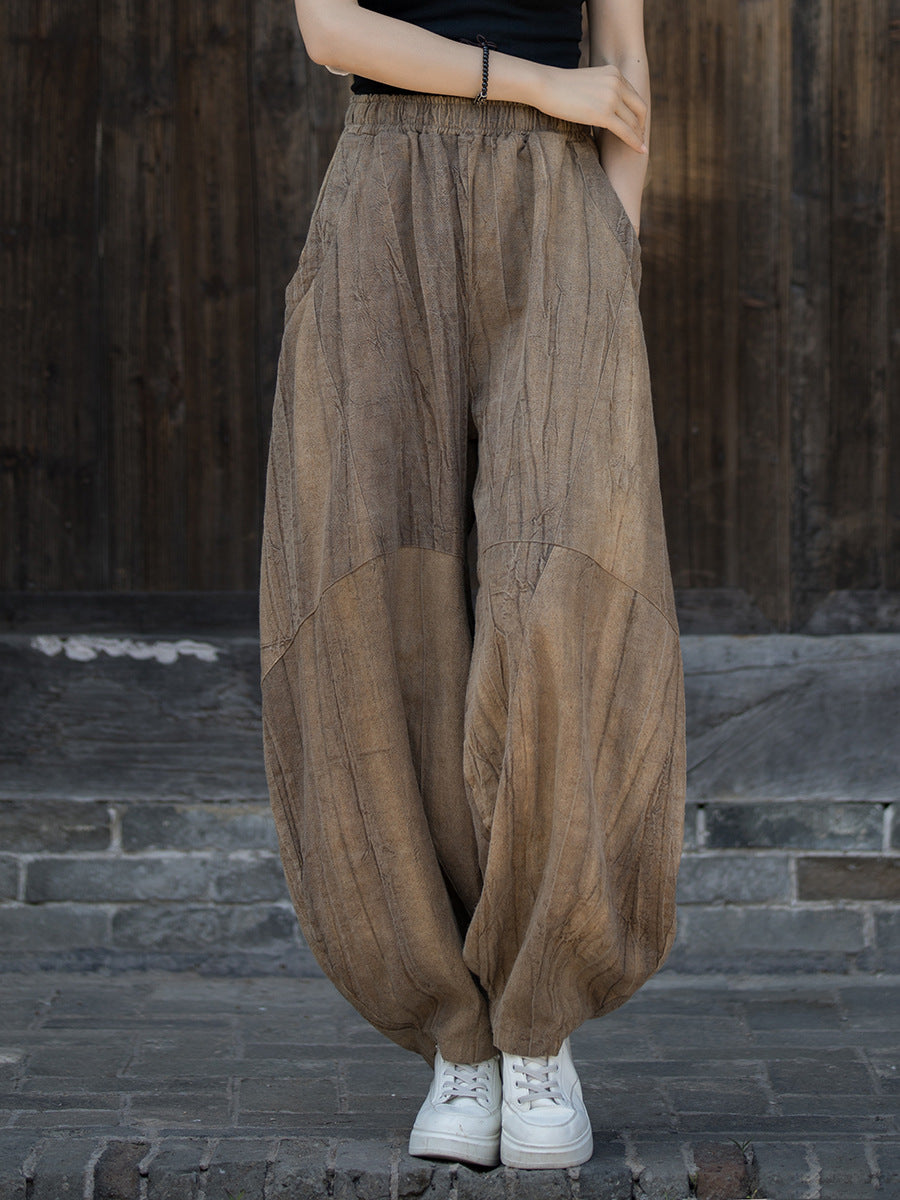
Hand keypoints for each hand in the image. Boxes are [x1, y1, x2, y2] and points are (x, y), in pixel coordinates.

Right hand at [533, 64, 647, 153]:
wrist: (545, 86)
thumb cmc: (559, 88)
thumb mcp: (587, 83)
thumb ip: (600, 90)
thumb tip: (601, 106)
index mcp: (614, 73)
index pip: (634, 96)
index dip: (638, 113)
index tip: (637, 126)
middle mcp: (617, 83)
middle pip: (639, 108)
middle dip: (641, 125)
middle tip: (640, 138)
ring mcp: (612, 97)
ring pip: (633, 122)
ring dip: (638, 136)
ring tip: (640, 147)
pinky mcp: (604, 113)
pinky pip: (625, 131)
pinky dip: (634, 142)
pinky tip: (639, 150)